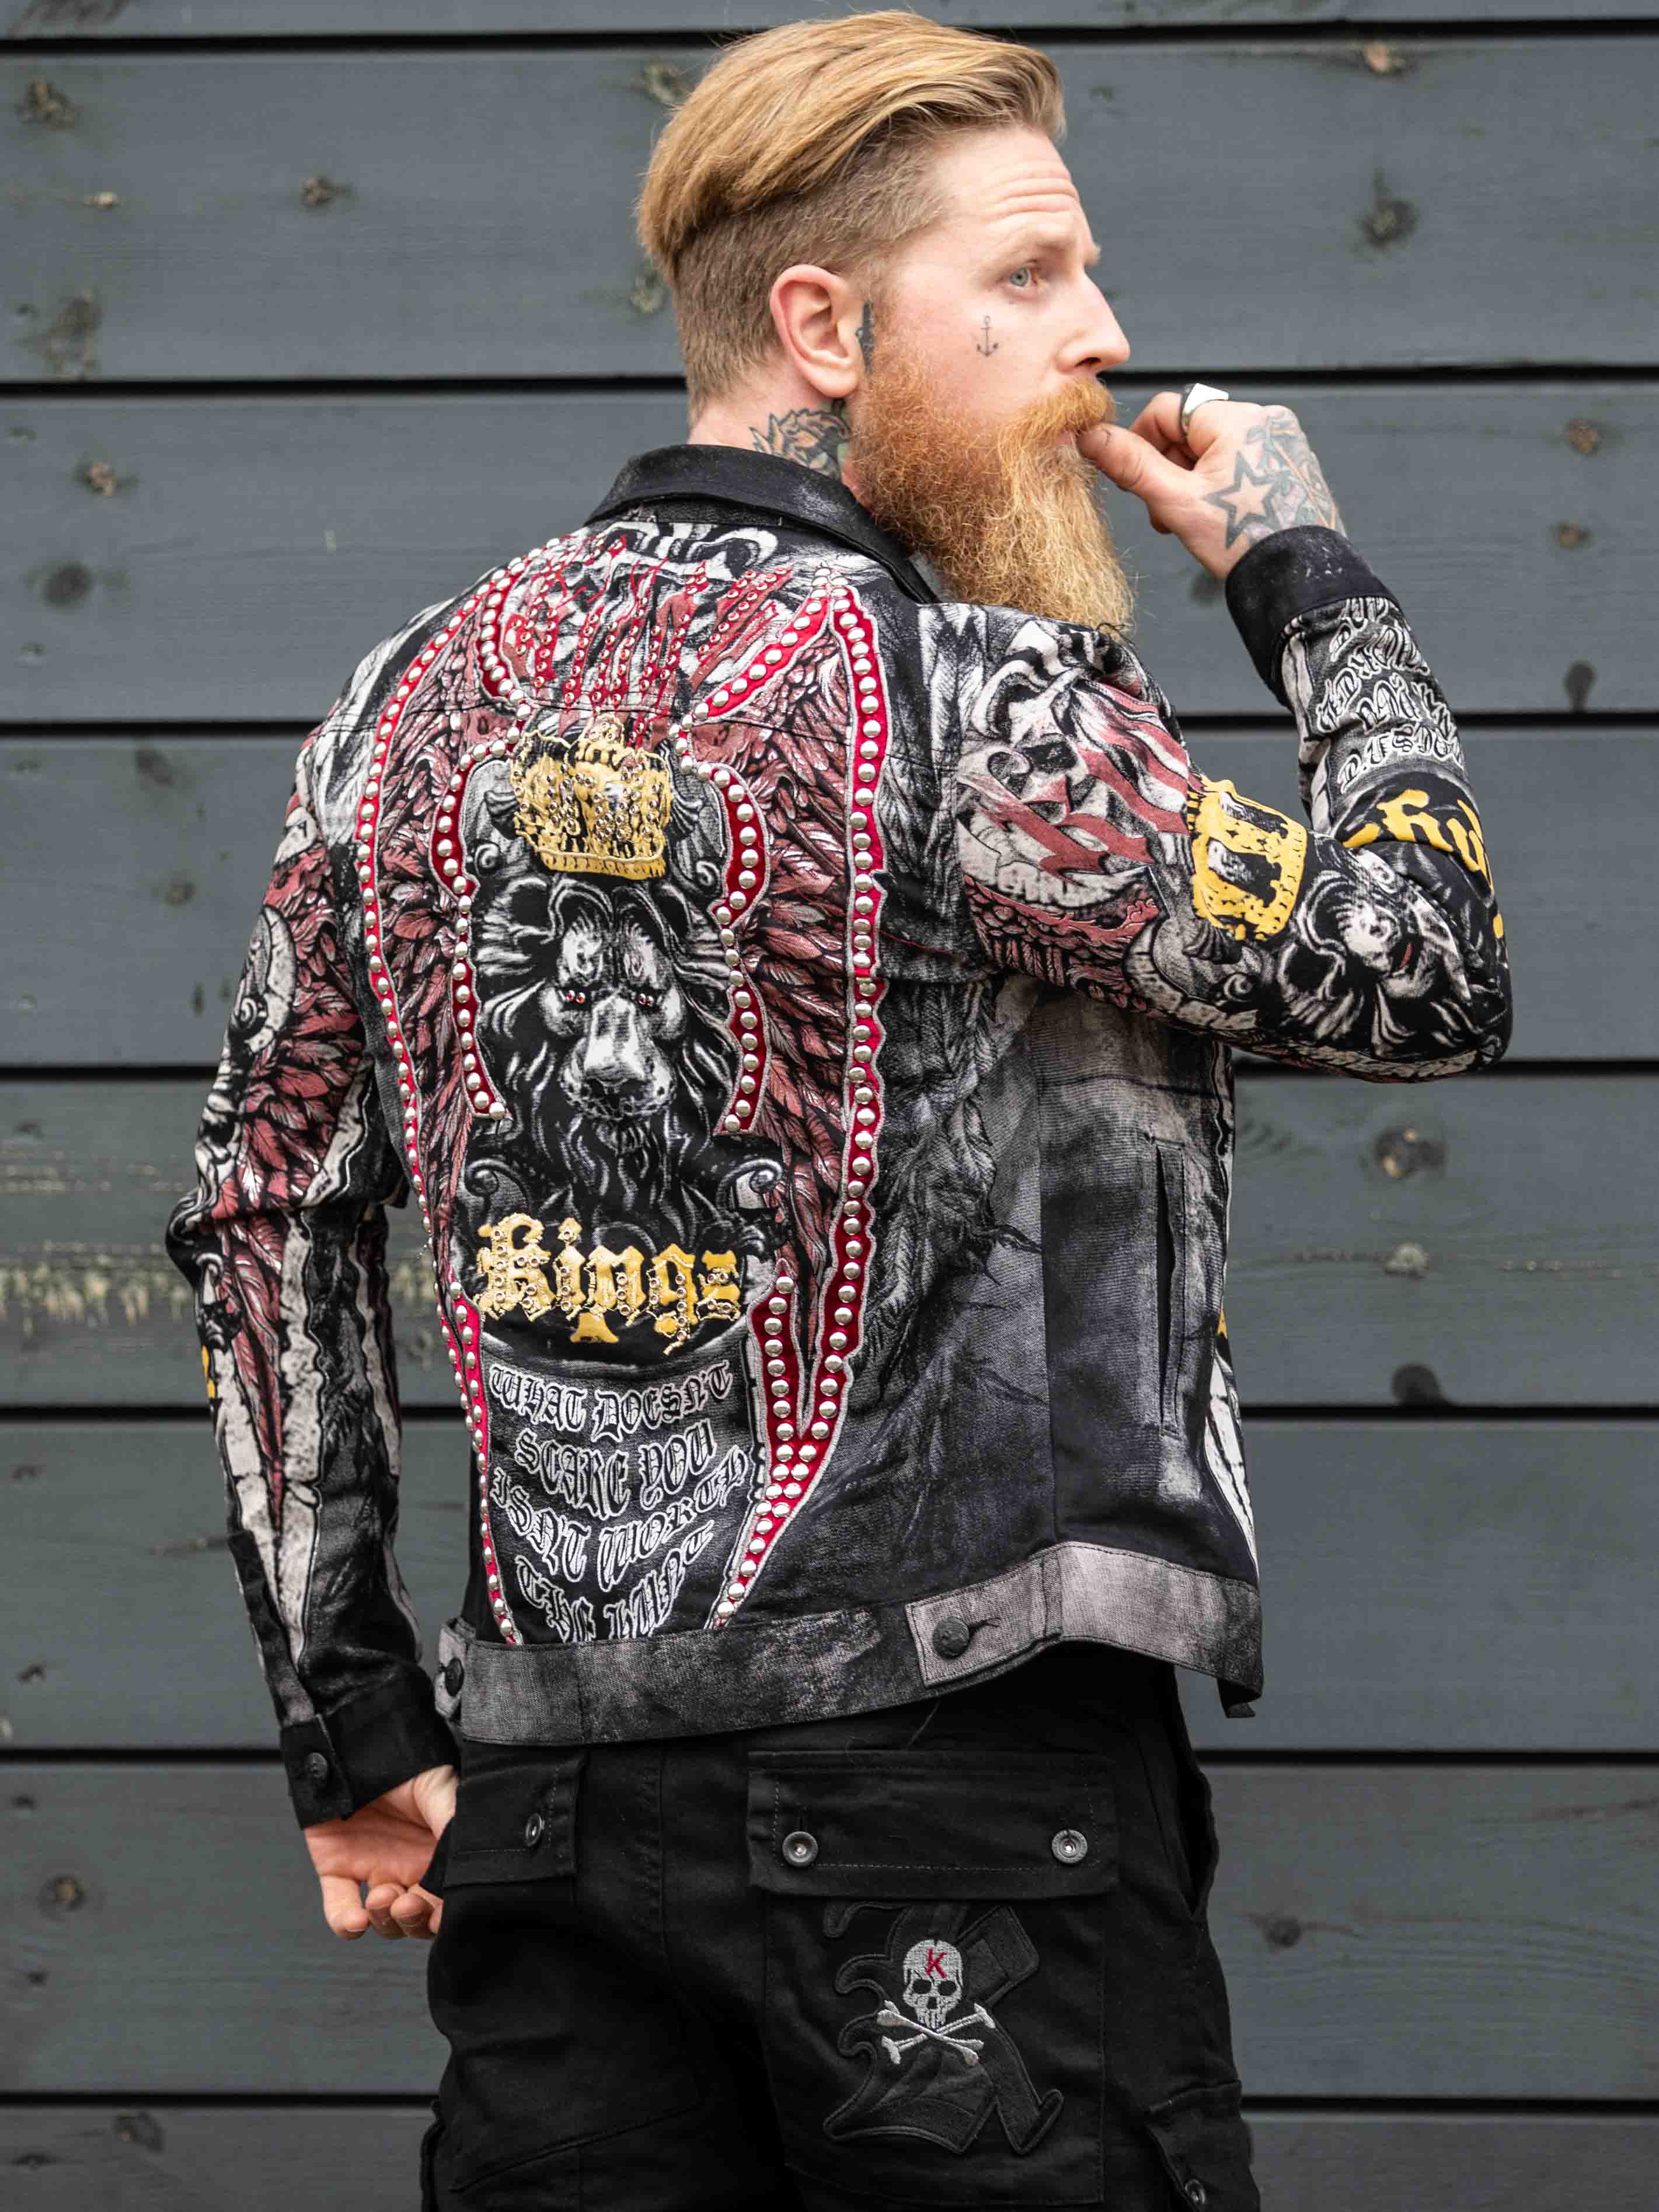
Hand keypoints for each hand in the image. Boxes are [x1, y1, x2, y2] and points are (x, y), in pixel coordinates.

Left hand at [303, 1761, 456, 1941]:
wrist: (355, 1742)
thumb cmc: (407, 1763)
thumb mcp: (445, 1794)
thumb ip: (456, 1834)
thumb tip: (463, 1882)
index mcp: (437, 1852)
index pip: (444, 1900)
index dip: (442, 1916)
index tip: (440, 1917)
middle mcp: (408, 1867)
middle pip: (415, 1918)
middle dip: (413, 1921)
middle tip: (408, 1905)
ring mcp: (374, 1868)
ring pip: (381, 1920)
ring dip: (382, 1920)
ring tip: (380, 1898)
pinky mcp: (338, 1868)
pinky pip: (340, 1909)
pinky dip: (345, 1923)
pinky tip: (354, 1920)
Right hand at [1078, 394, 1345, 583]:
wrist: (1297, 576)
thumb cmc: (1244, 539)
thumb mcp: (1176, 501)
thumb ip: (1131, 464)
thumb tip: (1092, 436)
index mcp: (1236, 418)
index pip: (1166, 409)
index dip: (1140, 444)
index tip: (1134, 481)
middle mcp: (1264, 419)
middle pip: (1191, 430)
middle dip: (1169, 469)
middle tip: (1165, 512)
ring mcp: (1282, 441)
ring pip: (1214, 449)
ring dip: (1192, 481)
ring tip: (1193, 520)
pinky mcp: (1292, 463)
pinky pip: (1242, 462)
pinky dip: (1222, 484)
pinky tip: (1221, 517)